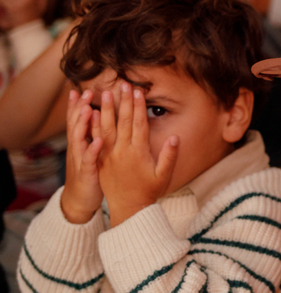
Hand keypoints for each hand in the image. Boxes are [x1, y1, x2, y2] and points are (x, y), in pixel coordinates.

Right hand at [61, 89, 103, 224]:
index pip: (79, 120)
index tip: (82, 89)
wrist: (80, 200)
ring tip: (88, 110)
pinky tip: (98, 142)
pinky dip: (92, 151)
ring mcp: (81, 160)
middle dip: (80, 108)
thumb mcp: (88, 152)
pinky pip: (89, 161)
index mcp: (81, 142)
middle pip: (77, 125)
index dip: (78, 106)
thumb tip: (95, 115)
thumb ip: (92, 134)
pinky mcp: (87, 173)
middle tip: (85, 92)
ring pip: (80, 140)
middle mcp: (78, 149)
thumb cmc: (89, 172)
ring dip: (83, 125)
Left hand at [97, 84, 178, 226]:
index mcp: (138, 152)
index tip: (137, 91)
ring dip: (107, 109)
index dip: (138, 106)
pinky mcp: (101, 161)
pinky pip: (96, 140)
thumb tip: (176, 136)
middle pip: (123, 121)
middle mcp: (122, 151)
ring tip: (105, 93)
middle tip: (122, 83)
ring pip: (107, 128)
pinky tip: (93, 113)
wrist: (128, 209)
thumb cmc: (150, 192)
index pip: (138, 124)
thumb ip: (170, 155)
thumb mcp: (164, 175)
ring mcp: (109, 155)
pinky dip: (94, 126)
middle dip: (123, 101)